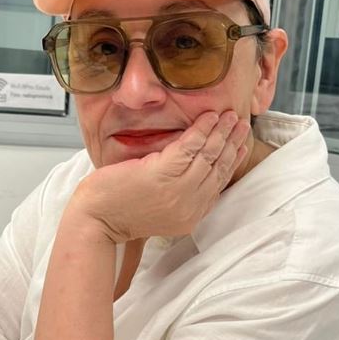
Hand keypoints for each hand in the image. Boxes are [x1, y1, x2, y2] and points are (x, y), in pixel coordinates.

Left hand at [72, 110, 249, 243]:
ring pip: (209, 156)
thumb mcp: (156, 209)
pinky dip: (203, 129)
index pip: (217, 186)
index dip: (231, 163)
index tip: (240, 147)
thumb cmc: (117, 213)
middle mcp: (189, 206)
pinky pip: (190, 146)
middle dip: (233, 144)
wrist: (95, 222)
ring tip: (232, 116)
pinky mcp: (162, 173)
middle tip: (243, 126)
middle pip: (218, 169)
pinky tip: (210, 117)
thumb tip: (187, 172)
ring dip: (223, 132)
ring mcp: (177, 190)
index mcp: (189, 216)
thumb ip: (175, 195)